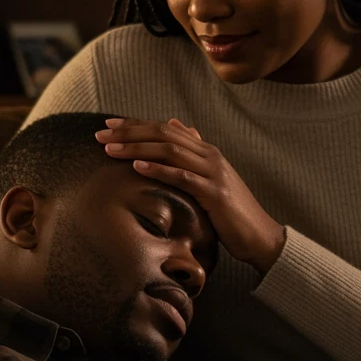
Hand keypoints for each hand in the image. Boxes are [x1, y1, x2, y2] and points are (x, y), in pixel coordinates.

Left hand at [95, 117, 285, 275]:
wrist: (259, 235)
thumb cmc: (230, 213)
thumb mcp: (210, 180)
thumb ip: (193, 156)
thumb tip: (177, 126)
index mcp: (206, 151)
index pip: (165, 129)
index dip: (136, 124)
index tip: (109, 124)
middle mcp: (209, 156)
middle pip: (164, 134)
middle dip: (129, 132)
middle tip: (100, 133)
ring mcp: (213, 173)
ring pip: (170, 150)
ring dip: (137, 148)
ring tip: (110, 149)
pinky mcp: (214, 193)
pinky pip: (182, 177)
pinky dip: (159, 169)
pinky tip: (138, 167)